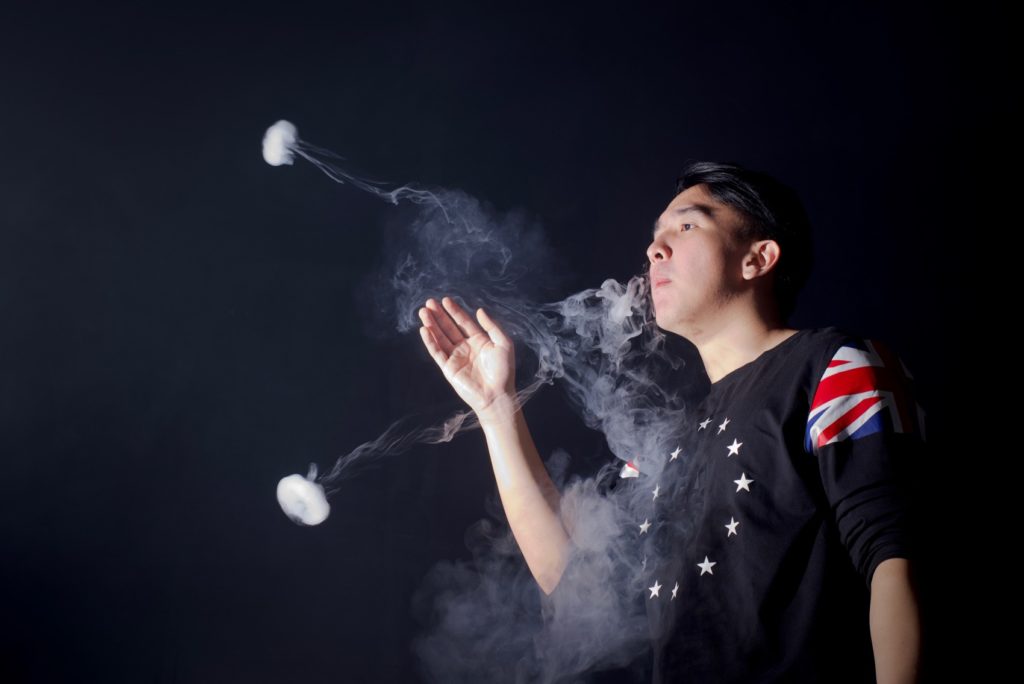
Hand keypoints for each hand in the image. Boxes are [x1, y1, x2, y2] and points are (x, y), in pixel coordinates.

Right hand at [418, 296, 515, 416]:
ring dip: (431, 325)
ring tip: (423, 312)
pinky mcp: (448, 368)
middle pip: (449, 328)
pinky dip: (430, 341)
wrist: (496, 395)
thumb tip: (479, 310)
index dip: (454, 311)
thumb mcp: (503, 343)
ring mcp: (456, 357)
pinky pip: (437, 352)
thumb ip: (491, 326)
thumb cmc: (503, 370)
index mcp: (479, 340)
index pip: (463, 322)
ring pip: (440, 337)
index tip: (445, 300)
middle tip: (429, 302)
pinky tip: (424, 330)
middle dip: (439, 315)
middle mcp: (465, 347)